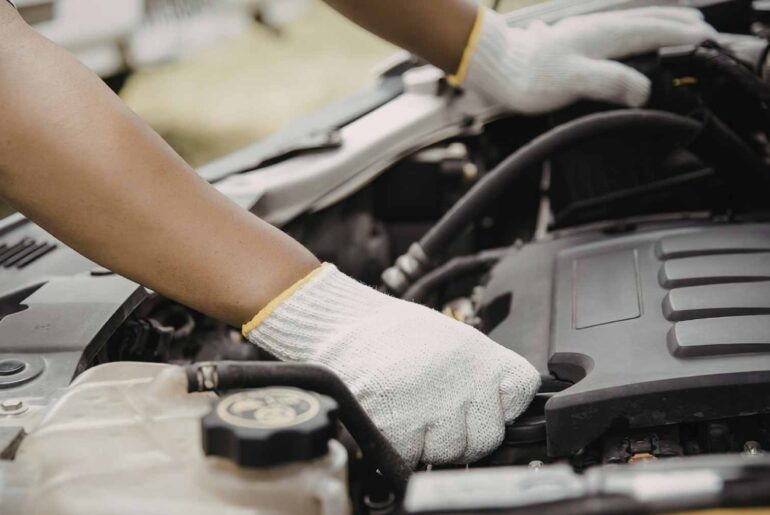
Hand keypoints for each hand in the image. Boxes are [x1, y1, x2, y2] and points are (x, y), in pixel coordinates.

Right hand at [244, 264, 539, 466]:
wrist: (344, 326)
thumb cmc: (396, 335)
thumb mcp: (454, 341)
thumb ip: (483, 374)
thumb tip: (504, 409)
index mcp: (480, 357)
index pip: (521, 393)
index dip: (501, 402)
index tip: (481, 396)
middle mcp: (464, 382)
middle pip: (486, 438)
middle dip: (462, 431)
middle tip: (435, 406)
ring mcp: (433, 408)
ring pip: (450, 452)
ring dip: (429, 441)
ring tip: (410, 408)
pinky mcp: (399, 429)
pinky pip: (413, 458)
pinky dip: (401, 447)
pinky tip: (393, 417)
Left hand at [462, 7, 717, 113]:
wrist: (498, 68)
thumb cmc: (531, 77)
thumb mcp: (573, 81)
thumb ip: (609, 82)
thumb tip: (643, 89)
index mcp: (604, 36)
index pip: (655, 30)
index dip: (683, 35)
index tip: (708, 39)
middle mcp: (599, 29)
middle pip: (649, 21)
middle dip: (679, 24)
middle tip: (705, 31)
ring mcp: (588, 34)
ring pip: (634, 23)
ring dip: (660, 25)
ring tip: (680, 27)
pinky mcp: (577, 42)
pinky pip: (619, 32)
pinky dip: (638, 33)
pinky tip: (633, 41)